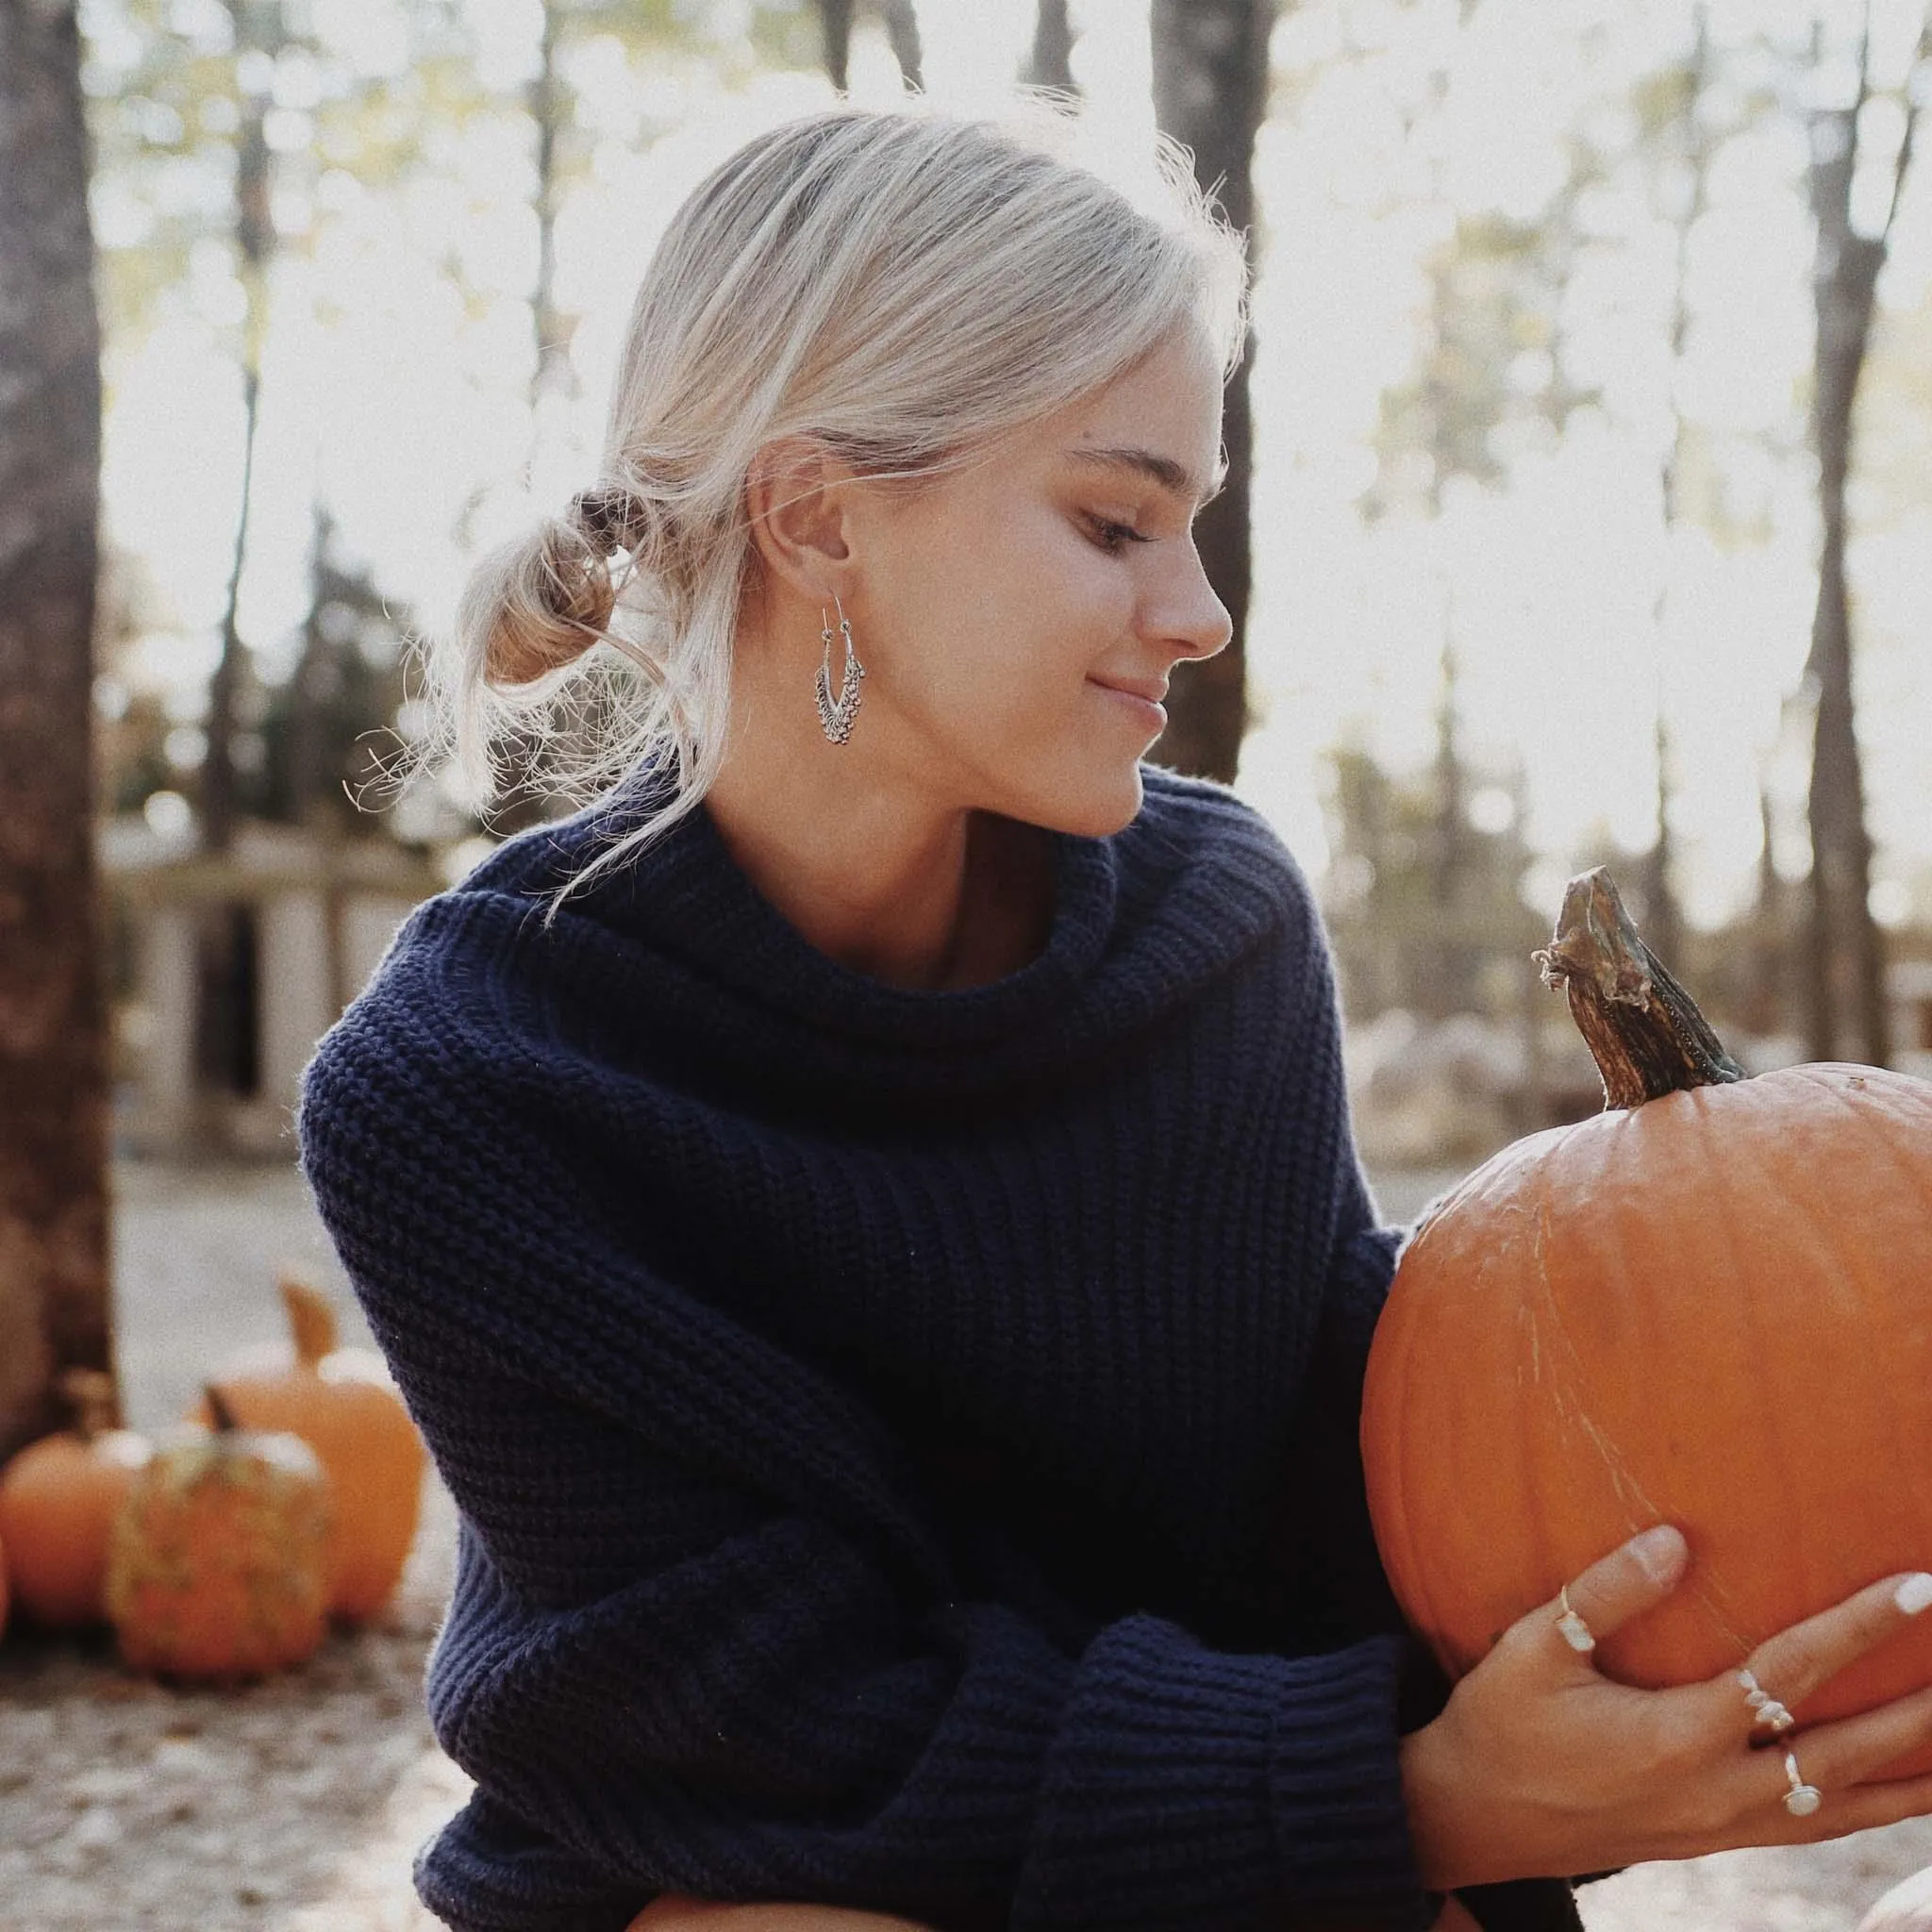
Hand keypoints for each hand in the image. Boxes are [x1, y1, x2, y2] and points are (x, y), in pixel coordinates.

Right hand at [1399, 1525, 1931, 1890]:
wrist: (1478, 1820)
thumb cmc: (1501, 1722)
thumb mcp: (1533, 1648)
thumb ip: (1603, 1594)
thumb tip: (1673, 1540)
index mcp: (1677, 1737)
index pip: (1787, 1674)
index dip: (1858, 1628)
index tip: (1917, 1586)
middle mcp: (1718, 1790)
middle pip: (1849, 1752)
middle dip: (1923, 1710)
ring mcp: (1726, 1825)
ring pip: (1851, 1806)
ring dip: (1918, 1772)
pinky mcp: (1722, 1839)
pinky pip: (1822, 1827)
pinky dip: (1878, 1809)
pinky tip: (1907, 1788)